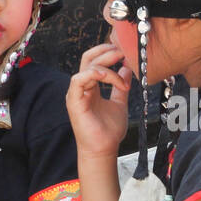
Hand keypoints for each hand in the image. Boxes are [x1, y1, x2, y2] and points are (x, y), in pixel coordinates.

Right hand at [66, 42, 132, 159]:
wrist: (103, 149)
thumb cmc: (109, 130)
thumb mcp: (119, 102)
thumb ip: (120, 86)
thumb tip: (126, 68)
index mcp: (91, 87)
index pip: (94, 60)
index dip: (108, 53)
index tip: (126, 54)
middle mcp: (82, 88)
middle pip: (88, 58)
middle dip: (107, 51)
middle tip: (123, 52)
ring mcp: (76, 94)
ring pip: (86, 66)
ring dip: (106, 63)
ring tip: (122, 65)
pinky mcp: (74, 101)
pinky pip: (79, 79)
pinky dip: (96, 74)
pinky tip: (111, 78)